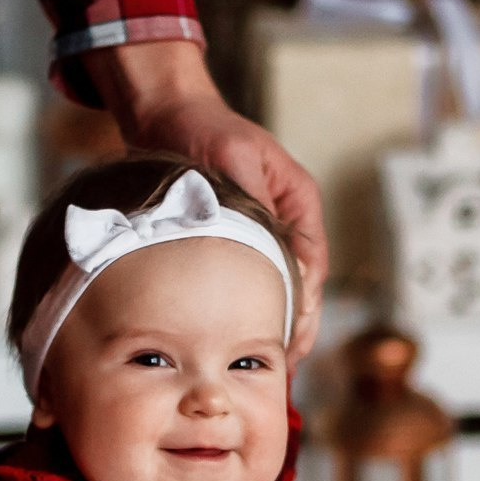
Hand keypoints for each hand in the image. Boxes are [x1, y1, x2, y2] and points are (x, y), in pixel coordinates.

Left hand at [83, 42, 327, 365]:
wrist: (167, 114)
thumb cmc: (203, 129)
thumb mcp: (233, 159)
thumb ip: (255, 201)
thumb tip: (273, 246)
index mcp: (299, 202)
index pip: (312, 265)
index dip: (306, 307)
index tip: (293, 340)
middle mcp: (289, 220)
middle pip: (303, 286)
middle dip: (296, 327)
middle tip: (285, 367)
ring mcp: (267, 232)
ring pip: (280, 289)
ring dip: (276, 324)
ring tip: (269, 364)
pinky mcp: (240, 241)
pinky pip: (252, 283)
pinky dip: (251, 310)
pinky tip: (238, 337)